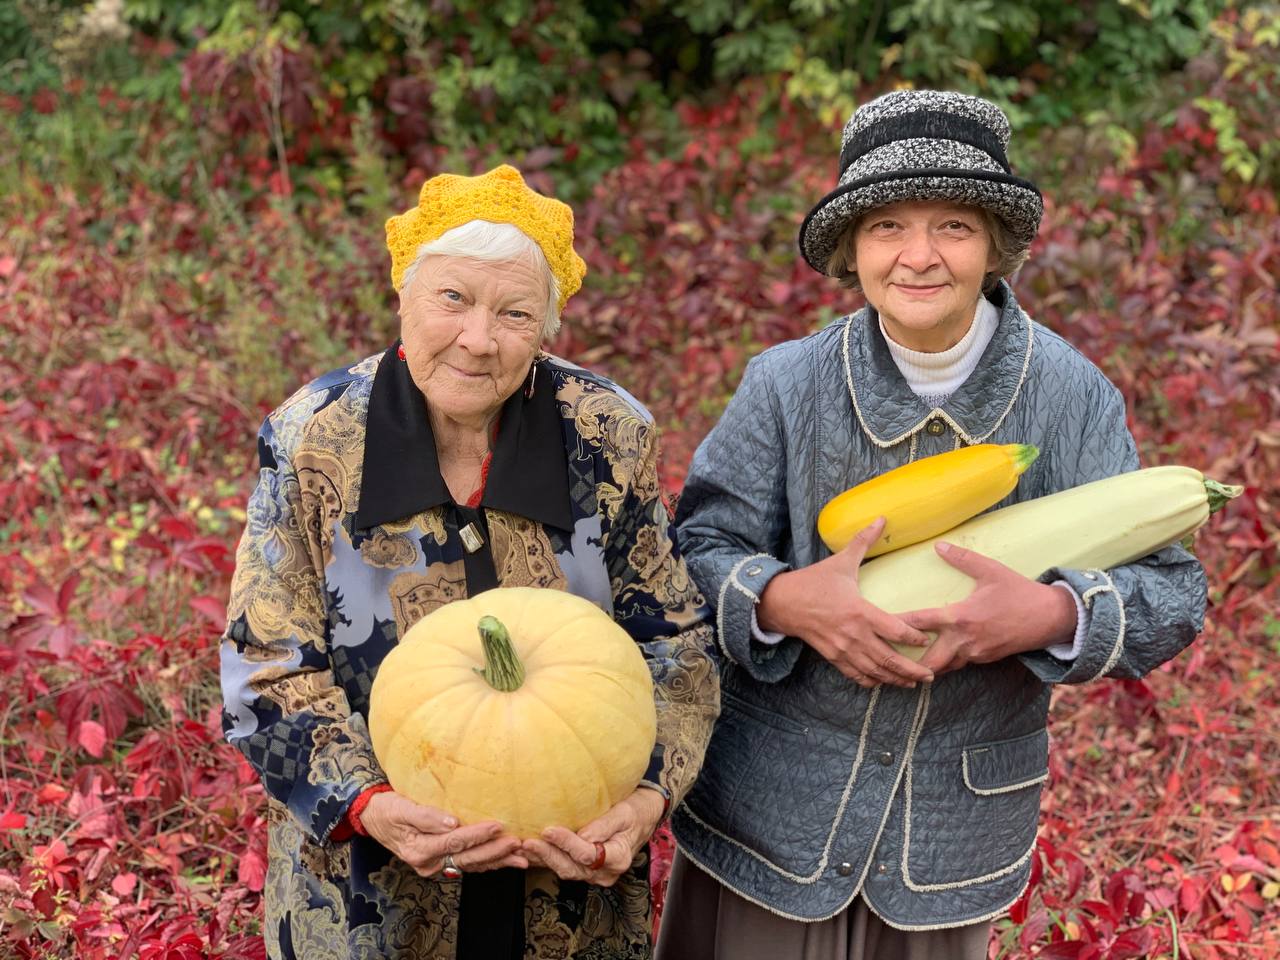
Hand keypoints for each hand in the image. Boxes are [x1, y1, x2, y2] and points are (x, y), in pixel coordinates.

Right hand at [360, 791, 526, 876]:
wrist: (373, 819)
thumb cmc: (388, 810)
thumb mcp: (401, 808)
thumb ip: (426, 816)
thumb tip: (451, 822)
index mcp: (419, 850)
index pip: (454, 842)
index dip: (477, 835)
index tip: (498, 825)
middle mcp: (428, 863)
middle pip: (467, 858)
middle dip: (494, 852)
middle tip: (518, 844)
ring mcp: (435, 865)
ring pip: (471, 865)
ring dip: (497, 862)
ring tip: (521, 857)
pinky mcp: (441, 862)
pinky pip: (468, 864)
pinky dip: (488, 863)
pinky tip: (505, 860)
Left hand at [521, 787, 665, 887]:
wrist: (641, 819)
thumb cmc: (634, 812)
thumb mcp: (624, 813)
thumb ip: (605, 825)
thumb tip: (584, 835)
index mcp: (618, 858)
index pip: (587, 855)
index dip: (567, 843)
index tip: (548, 829)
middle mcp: (604, 873)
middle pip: (572, 868)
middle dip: (547, 855)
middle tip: (527, 842)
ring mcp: (593, 874)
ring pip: (564, 870)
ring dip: (542, 859)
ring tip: (521, 847)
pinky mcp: (583, 869)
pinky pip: (562, 866)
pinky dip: (544, 860)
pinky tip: (528, 852)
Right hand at [756, 518, 932, 688]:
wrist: (782, 602)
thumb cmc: (814, 582)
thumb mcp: (840, 561)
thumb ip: (863, 541)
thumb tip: (881, 518)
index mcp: (859, 611)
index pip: (894, 630)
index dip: (914, 636)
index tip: (927, 638)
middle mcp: (853, 635)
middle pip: (888, 659)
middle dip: (911, 670)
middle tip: (931, 674)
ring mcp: (842, 649)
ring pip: (874, 671)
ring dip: (895, 679)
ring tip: (913, 682)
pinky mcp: (833, 657)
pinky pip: (856, 675)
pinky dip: (871, 681)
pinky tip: (883, 682)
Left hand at [897, 542, 1077, 675]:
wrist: (1051, 619)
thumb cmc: (1019, 592)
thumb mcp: (991, 570)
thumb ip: (962, 558)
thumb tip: (938, 545)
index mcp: (962, 617)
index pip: (921, 623)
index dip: (897, 624)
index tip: (877, 625)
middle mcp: (965, 641)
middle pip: (928, 661)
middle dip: (908, 663)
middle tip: (886, 659)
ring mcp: (975, 654)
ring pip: (943, 667)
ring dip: (925, 666)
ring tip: (903, 665)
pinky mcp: (985, 660)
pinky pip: (959, 665)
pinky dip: (945, 664)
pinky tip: (933, 660)